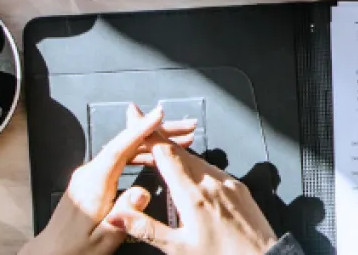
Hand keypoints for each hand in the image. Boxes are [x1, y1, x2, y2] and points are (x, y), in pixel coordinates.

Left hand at [20, 105, 196, 254]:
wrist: (51, 254)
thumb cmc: (74, 249)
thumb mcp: (104, 237)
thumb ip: (124, 213)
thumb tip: (143, 192)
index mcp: (93, 184)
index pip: (119, 148)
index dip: (140, 129)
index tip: (159, 115)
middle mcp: (90, 174)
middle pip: (126, 144)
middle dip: (157, 132)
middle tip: (186, 128)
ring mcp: (90, 175)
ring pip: (126, 150)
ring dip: (153, 143)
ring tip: (180, 141)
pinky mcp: (93, 181)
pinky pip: (121, 159)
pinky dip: (141, 154)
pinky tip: (156, 157)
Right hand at [107, 135, 277, 253]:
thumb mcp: (178, 247)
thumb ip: (146, 228)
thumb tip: (118, 215)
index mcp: (194, 195)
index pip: (166, 154)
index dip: (148, 134)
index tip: (135, 115)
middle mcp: (212, 182)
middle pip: (180, 152)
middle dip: (159, 141)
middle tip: (142, 131)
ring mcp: (229, 183)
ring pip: (197, 160)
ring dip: (178, 155)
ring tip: (161, 155)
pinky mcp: (240, 188)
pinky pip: (213, 170)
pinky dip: (196, 167)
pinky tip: (191, 175)